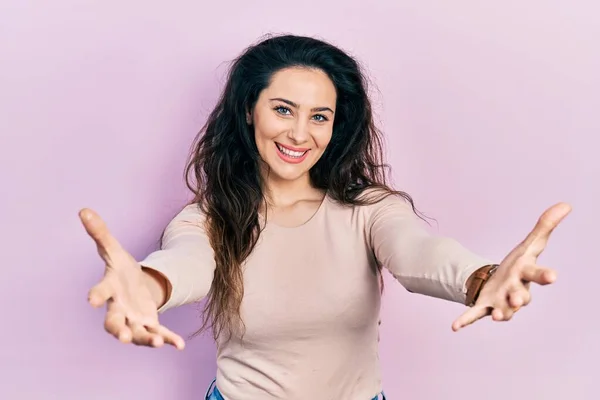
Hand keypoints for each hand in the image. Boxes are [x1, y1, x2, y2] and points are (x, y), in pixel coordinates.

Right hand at [79, 208, 184, 349]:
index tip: (91, 300)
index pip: (101, 292)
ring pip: (136, 333)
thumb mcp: (114, 250)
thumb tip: (84, 210)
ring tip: (155, 343)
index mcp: (110, 289)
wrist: (135, 286)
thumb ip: (101, 233)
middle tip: (121, 336)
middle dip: (117, 329)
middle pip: (114, 322)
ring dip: (145, 338)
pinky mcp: (149, 325)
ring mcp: (134, 319)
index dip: (97, 295)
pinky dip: (168, 340)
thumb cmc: (121, 270)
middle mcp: (119, 309)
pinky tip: (180, 345)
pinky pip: (158, 334)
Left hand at [452, 202, 571, 330]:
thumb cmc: (519, 265)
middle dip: (520, 298)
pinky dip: (465, 321)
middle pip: (521, 296)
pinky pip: (474, 315)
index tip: (553, 276)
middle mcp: (516, 291)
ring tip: (498, 317)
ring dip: (501, 313)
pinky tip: (455, 327)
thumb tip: (565, 204)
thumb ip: (544, 226)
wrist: (501, 282)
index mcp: (526, 275)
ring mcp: (501, 301)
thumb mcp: (529, 244)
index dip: (545, 276)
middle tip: (518, 300)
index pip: (538, 274)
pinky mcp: (485, 307)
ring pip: (503, 310)